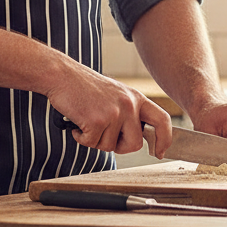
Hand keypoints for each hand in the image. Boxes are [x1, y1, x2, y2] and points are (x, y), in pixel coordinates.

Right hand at [48, 68, 172, 155]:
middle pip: (135, 144)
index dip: (164, 139)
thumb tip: (138, 138)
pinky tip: (78, 122)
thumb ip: (129, 112)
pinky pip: (92, 143)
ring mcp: (114, 112)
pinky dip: (81, 138)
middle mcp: (129, 104)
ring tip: (87, 120)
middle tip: (104, 135)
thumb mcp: (116, 95)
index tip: (160, 152)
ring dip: (95, 140)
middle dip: (119, 146)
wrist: (62, 75)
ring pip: (110, 146)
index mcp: (136, 98)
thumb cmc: (85, 86)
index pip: (162, 120)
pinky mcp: (98, 120)